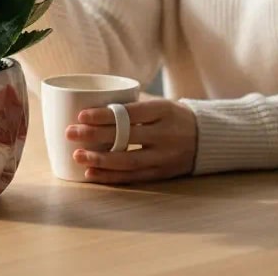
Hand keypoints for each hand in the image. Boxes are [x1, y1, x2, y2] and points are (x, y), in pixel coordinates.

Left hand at [67, 99, 197, 183]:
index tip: (81, 115)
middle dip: (94, 135)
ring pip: (128, 161)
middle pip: (125, 137)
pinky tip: (91, 173)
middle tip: (70, 133)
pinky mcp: (163, 173)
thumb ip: (130, 103)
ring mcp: (165, 156)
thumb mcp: (158, 103)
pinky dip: (111, 176)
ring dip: (99, 159)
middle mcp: (165, 134)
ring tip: (77, 155)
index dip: (104, 115)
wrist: (207, 137)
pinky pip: (133, 177)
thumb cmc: (171, 115)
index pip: (129, 113)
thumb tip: (90, 100)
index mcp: (163, 110)